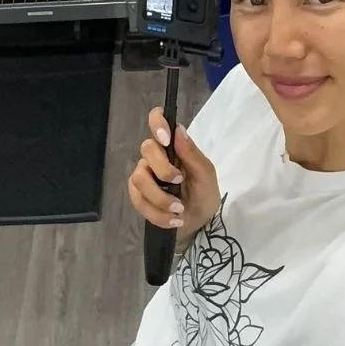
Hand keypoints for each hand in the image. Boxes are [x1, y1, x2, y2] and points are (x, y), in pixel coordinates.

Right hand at [128, 106, 220, 239]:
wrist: (200, 225)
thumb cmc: (204, 194)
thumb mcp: (205, 175)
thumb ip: (192, 154)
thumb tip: (178, 130)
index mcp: (173, 146)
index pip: (157, 120)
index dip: (157, 123)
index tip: (166, 139)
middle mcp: (155, 157)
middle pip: (146, 149)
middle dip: (162, 169)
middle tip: (178, 182)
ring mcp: (144, 176)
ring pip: (139, 178)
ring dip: (161, 198)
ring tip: (179, 209)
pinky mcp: (139, 196)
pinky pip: (139, 201)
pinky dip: (158, 213)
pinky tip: (173, 220)